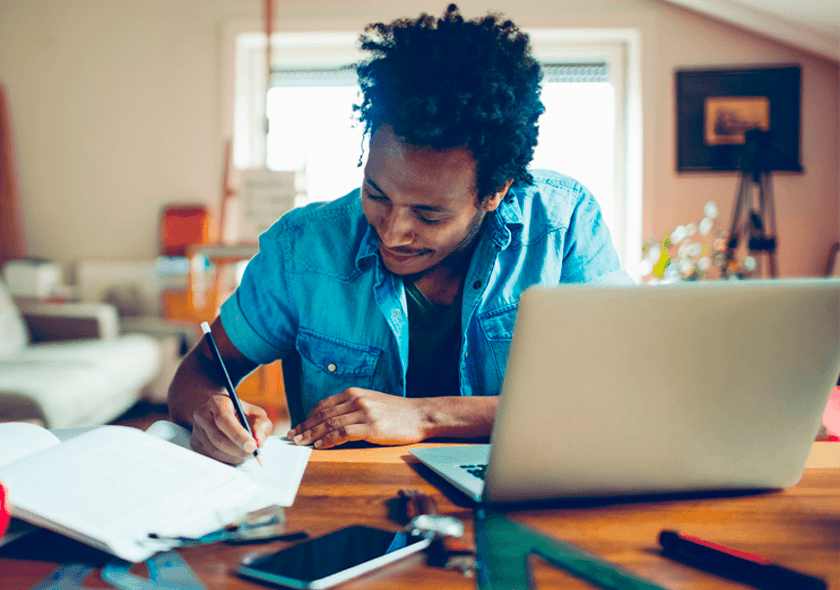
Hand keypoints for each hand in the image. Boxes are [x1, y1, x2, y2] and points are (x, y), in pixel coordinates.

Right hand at [190, 395, 273, 463]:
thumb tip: (258, 442)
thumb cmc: (243, 414)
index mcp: (217, 402)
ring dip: (233, 456)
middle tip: (253, 454)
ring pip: (214, 449)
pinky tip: (237, 455)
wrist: (224, 414)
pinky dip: (228, 459)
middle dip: (237, 449)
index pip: (224, 419)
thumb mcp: (256, 414)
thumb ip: (261, 426)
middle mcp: (203, 415)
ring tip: (247, 454)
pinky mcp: (195, 443)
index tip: (252, 446)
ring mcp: (197, 430)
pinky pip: (211, 456)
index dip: (238, 435)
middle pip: (217, 437)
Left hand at [287, 388, 428, 448]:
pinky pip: (343, 433)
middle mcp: (357, 400)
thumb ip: (353, 407)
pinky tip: (319, 445)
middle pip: (323, 414)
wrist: (420, 415)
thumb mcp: (372, 402)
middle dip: (305, 426)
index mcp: (355, 393)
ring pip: (330, 424)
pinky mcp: (372, 427)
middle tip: (293, 437)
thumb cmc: (397, 412)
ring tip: (301, 443)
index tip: (299, 426)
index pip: (324, 405)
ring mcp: (364, 413)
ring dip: (312, 434)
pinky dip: (328, 440)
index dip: (308, 417)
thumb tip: (332, 421)